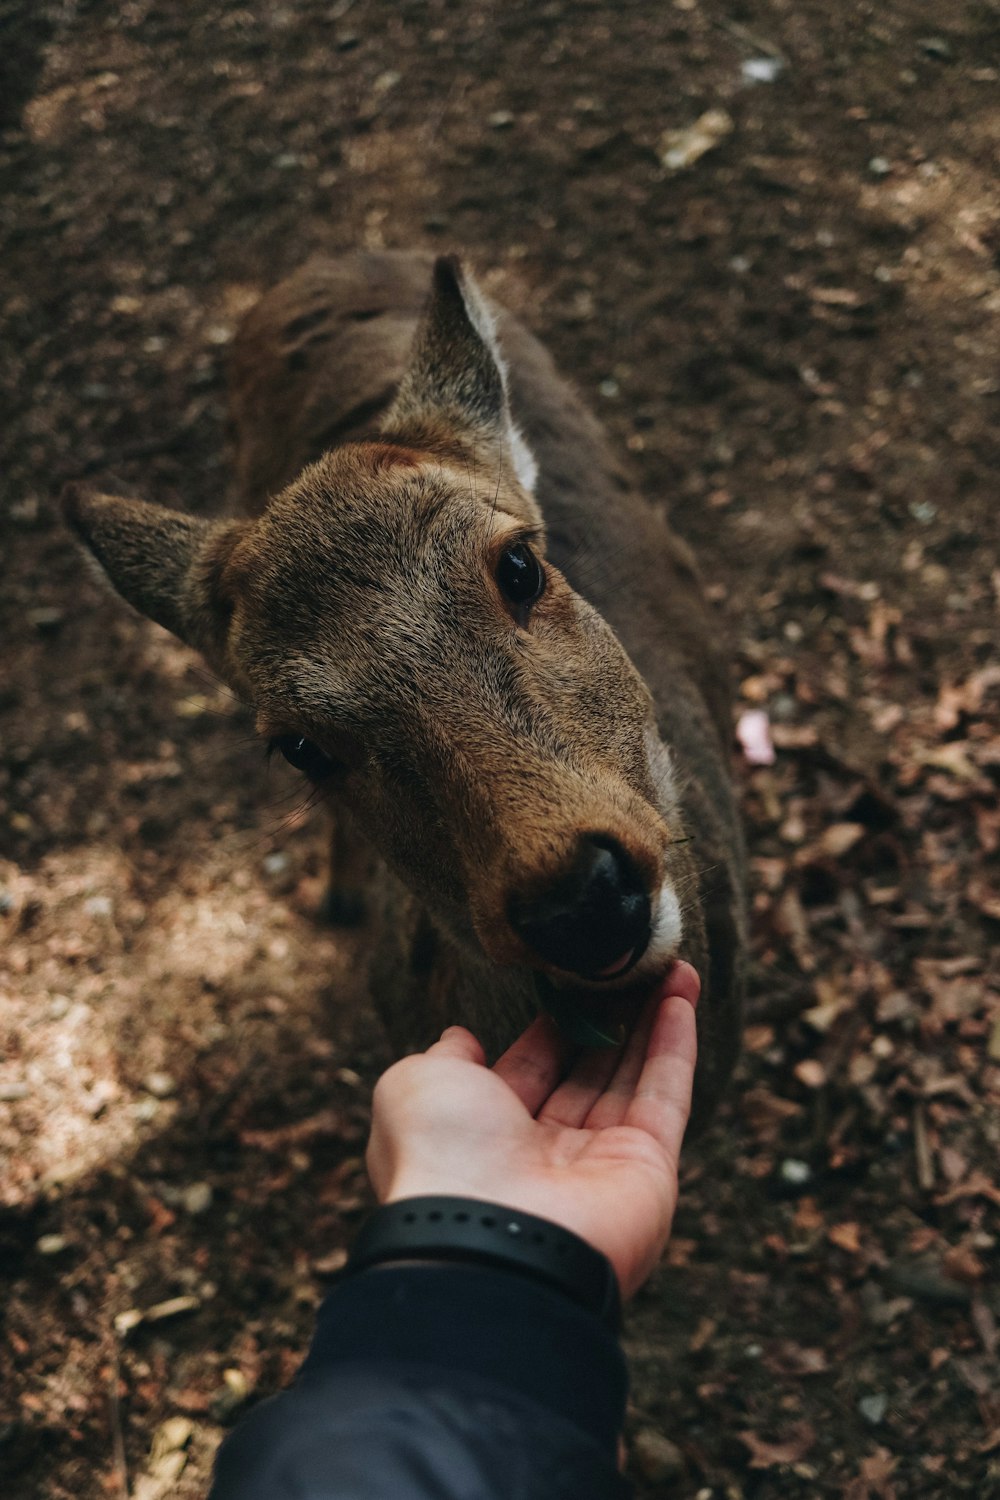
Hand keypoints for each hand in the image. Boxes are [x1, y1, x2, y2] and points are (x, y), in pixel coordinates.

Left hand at [366, 963, 698, 1297]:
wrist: (487, 1238)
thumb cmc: (441, 1155)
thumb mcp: (416, 1085)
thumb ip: (444, 1058)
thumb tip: (462, 1039)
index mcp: (487, 1138)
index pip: (528, 1071)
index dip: (550, 1026)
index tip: (569, 979)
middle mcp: (544, 1155)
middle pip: (586, 1073)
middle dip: (608, 1019)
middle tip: (626, 965)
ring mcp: (601, 1165)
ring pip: (631, 1079)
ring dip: (651, 1020)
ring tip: (668, 963)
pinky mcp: (649, 1171)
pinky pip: (666, 1097)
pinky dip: (675, 1046)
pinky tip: (680, 993)